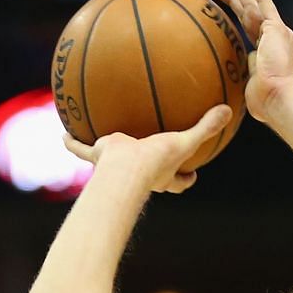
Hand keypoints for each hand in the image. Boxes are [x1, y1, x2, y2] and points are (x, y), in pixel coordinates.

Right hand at [62, 104, 233, 194]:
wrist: (125, 169)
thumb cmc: (155, 161)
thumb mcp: (185, 141)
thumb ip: (206, 127)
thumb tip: (229, 110)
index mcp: (162, 174)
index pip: (179, 181)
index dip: (186, 179)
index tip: (193, 174)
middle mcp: (140, 173)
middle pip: (148, 174)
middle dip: (152, 170)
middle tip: (154, 157)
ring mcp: (117, 166)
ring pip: (114, 163)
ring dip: (107, 156)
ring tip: (104, 143)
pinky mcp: (97, 157)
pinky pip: (81, 149)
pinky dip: (72, 143)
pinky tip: (62, 133)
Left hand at [213, 0, 292, 122]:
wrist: (279, 99)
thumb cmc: (265, 102)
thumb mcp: (250, 85)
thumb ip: (246, 74)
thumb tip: (237, 72)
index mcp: (268, 50)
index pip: (250, 26)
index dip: (239, 13)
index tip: (230, 4)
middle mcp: (275, 36)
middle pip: (251, 10)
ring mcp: (276, 30)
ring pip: (254, 2)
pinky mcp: (275, 27)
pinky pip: (260, 2)